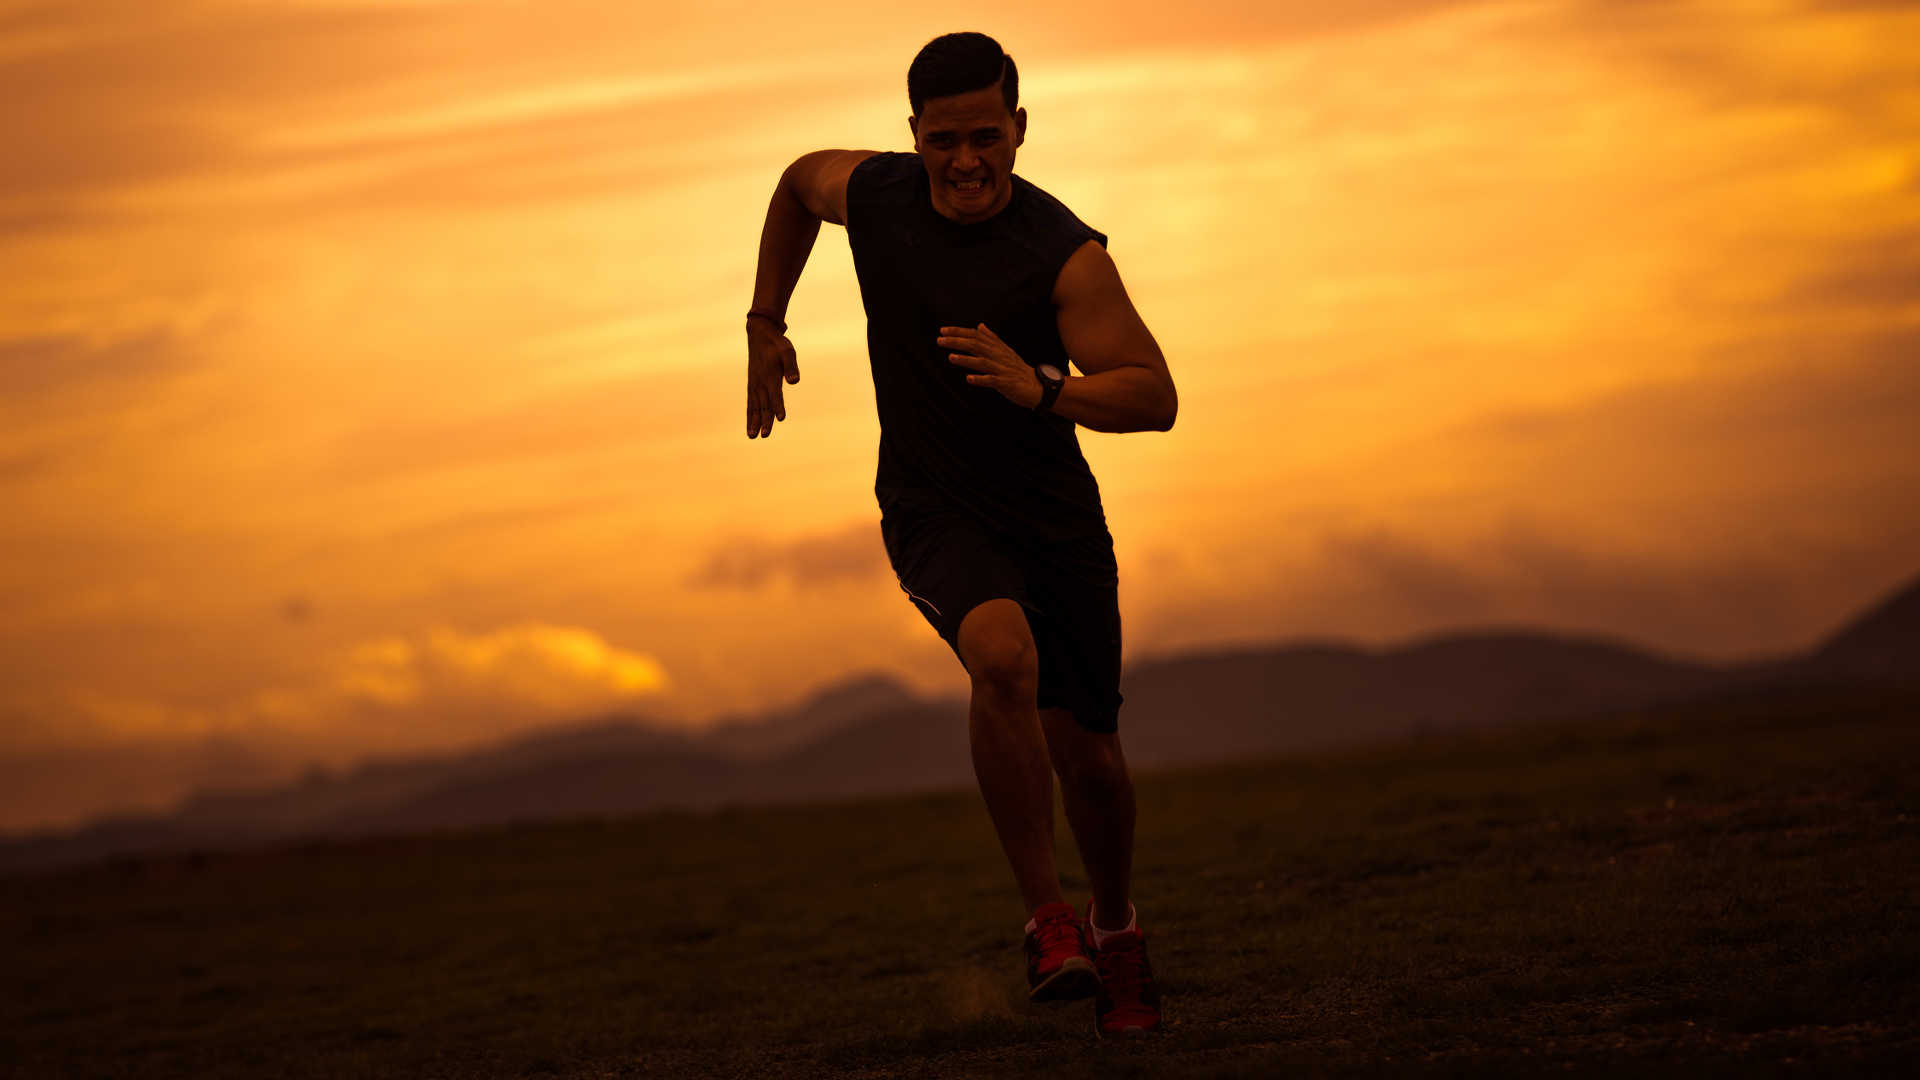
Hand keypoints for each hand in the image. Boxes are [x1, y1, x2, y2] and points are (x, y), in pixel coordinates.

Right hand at [746, 316, 798, 438]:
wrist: (760, 335)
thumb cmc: (777, 344)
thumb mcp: (788, 351)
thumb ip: (791, 366)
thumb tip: (795, 381)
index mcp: (770, 375)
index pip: (775, 393)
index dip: (778, 406)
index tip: (780, 418)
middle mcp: (760, 382)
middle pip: (763, 404)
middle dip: (764, 420)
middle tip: (765, 435)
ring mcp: (754, 385)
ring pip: (754, 407)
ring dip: (754, 422)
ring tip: (752, 437)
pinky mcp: (752, 386)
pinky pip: (750, 404)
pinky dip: (750, 416)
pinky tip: (750, 427)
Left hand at [936, 323, 1041, 408]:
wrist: (1037, 387)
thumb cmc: (1018, 370)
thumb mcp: (1005, 352)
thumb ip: (991, 339)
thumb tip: (980, 326)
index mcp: (997, 348)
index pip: (976, 335)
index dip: (959, 332)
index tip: (943, 331)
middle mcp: (999, 356)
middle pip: (977, 345)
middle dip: (957, 342)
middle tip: (940, 340)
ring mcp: (1002, 369)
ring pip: (983, 362)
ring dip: (966, 360)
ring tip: (951, 357)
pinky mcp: (1006, 383)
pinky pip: (992, 380)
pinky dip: (981, 379)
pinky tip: (969, 379)